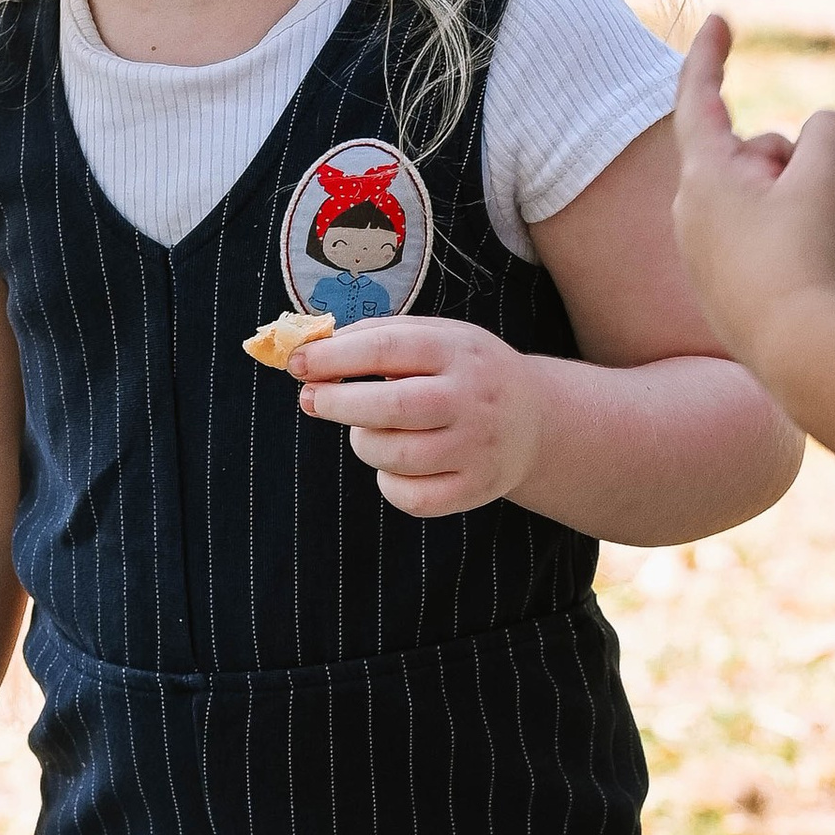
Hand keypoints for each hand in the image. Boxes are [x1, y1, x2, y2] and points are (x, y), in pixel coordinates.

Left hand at [295, 316, 542, 516]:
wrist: (535, 420)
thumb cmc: (466, 372)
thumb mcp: (439, 337)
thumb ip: (381, 337)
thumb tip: (314, 350)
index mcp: (459, 351)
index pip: (386, 349)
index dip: (333, 358)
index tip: (299, 364)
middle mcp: (472, 399)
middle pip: (390, 406)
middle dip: (338, 404)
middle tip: (313, 400)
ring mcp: (476, 448)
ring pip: (393, 455)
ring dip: (364, 442)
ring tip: (369, 430)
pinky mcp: (475, 489)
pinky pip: (410, 498)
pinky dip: (388, 483)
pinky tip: (395, 464)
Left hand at [669, 16, 834, 384]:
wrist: (804, 357)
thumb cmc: (806, 259)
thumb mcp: (827, 175)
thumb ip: (828, 131)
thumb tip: (822, 134)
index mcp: (704, 177)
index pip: (699, 97)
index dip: (711, 54)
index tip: (720, 21)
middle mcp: (691, 215)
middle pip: (751, 156)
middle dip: (790, 163)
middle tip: (816, 200)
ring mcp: (704, 257)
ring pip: (763, 201)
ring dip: (797, 205)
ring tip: (816, 250)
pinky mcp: (723, 292)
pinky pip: (763, 243)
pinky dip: (792, 246)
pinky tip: (808, 281)